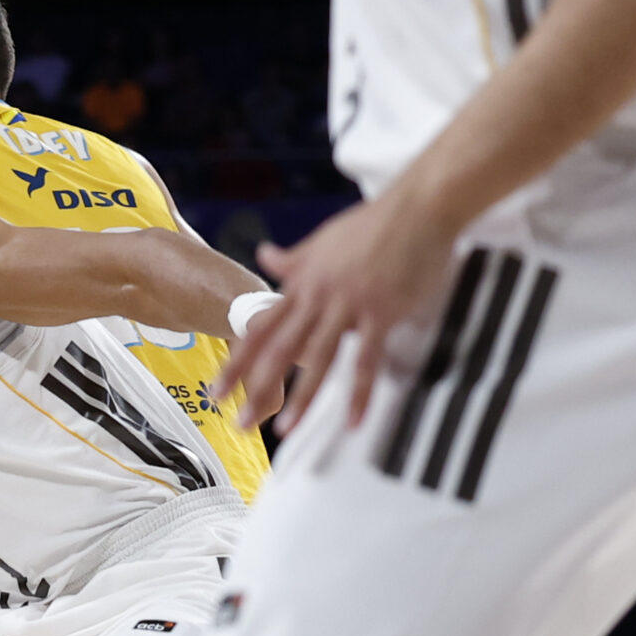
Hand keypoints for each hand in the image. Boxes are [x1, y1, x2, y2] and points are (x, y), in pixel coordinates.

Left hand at [216, 191, 457, 433]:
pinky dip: (359, 392)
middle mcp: (318, 297)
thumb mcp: (323, 239)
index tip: (217, 391)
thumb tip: (264, 256)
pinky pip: (366, 359)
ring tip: (285, 430)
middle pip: (279, 350)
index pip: (260, 330)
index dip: (236, 362)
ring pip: (318, 359)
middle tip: (239, 423)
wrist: (418, 206)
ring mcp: (349, 305)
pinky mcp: (382, 311)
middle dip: (257, 388)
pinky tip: (351, 420)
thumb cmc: (373, 223)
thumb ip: (293, 259)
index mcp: (302, 285)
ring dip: (301, 398)